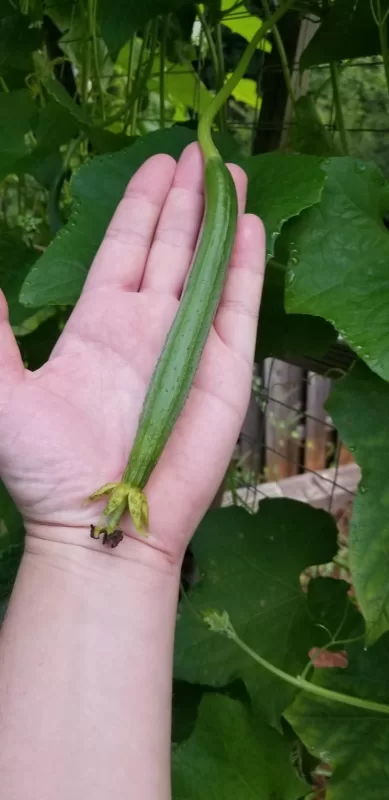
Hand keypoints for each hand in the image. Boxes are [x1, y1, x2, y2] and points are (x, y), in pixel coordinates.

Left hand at [0, 143, 264, 562]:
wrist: (101, 522)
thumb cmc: (47, 467)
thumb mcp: (3, 391)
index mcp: (100, 324)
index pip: (126, 250)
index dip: (141, 208)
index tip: (157, 167)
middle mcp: (147, 326)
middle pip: (172, 248)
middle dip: (185, 200)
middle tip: (199, 153)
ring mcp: (188, 346)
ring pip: (209, 268)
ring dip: (220, 220)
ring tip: (231, 174)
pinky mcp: (222, 369)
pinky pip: (238, 307)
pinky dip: (247, 267)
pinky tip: (251, 228)